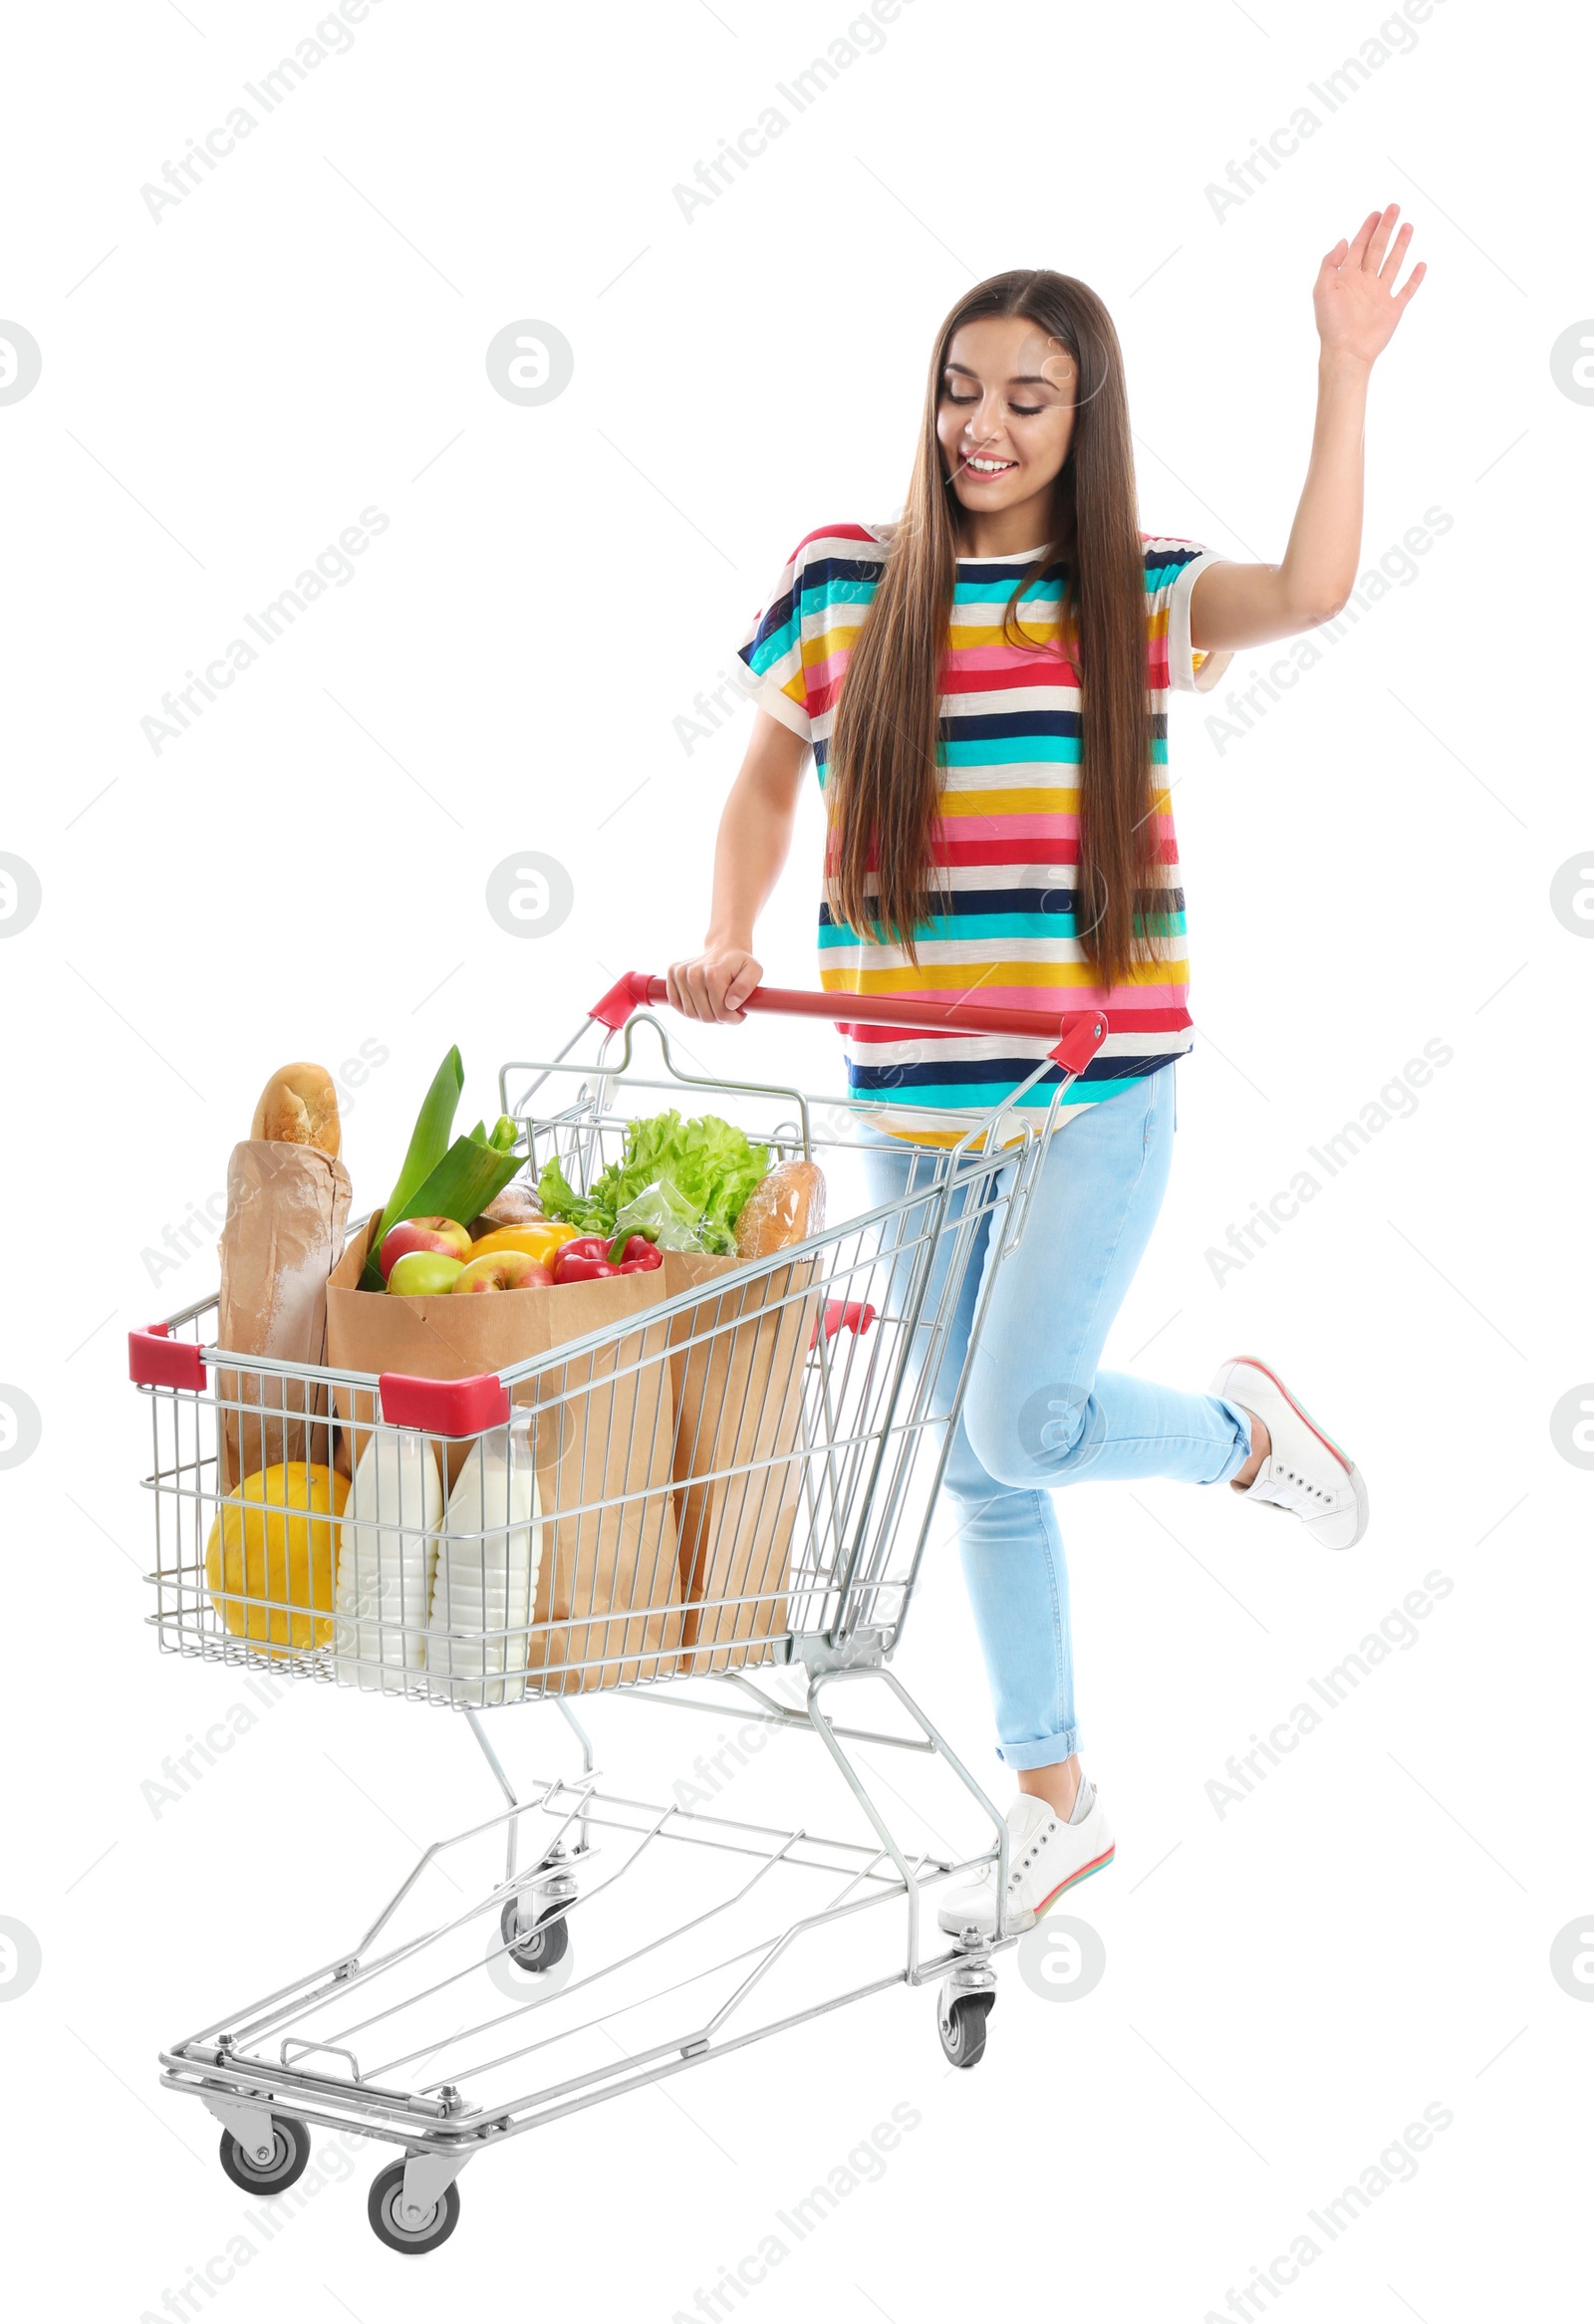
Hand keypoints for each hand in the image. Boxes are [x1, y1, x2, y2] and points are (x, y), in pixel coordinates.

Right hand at [665, 945, 761, 1022]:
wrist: (724, 948)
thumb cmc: (739, 963)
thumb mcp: (754, 971)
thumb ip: (746, 987)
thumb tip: (731, 1004)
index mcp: (713, 974)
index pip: (721, 1013)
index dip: (733, 1018)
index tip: (739, 1011)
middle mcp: (693, 974)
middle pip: (706, 1016)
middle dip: (719, 1017)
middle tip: (727, 1006)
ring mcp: (681, 974)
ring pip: (691, 1014)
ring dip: (704, 1014)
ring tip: (715, 1002)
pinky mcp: (672, 974)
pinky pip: (677, 1005)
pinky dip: (690, 1008)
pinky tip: (701, 1000)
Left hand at [1314, 203, 1424, 368]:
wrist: (1346, 352)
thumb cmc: (1331, 324)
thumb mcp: (1322, 289)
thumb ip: (1330, 263)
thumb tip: (1343, 241)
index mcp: (1347, 277)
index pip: (1359, 246)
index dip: (1367, 229)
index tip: (1376, 213)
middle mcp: (1364, 283)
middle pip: (1378, 249)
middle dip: (1386, 228)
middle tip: (1394, 208)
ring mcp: (1379, 295)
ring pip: (1393, 264)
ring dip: (1401, 245)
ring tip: (1408, 226)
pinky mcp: (1392, 309)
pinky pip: (1406, 290)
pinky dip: (1415, 278)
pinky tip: (1420, 265)